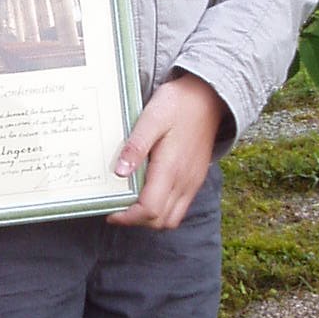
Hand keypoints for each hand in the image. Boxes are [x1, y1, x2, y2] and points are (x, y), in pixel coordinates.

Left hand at [106, 72, 226, 228]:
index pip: (149, 210)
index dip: (127, 217)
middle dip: (136, 221)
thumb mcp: (151, 118)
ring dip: (151, 219)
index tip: (110, 210)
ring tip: (132, 204)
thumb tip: (120, 172)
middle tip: (117, 208)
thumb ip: (136, 147)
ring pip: (171, 219)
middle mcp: (184, 181)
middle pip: (159, 221)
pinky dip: (163, 210)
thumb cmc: (177, 104)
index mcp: (171, 169)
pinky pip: (180, 208)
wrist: (208, 96)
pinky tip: (149, 193)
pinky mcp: (196, 179)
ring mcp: (192, 182)